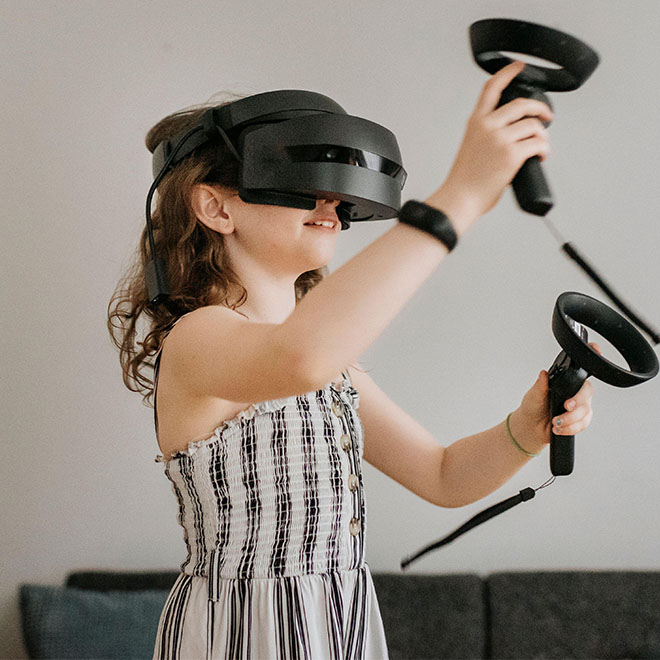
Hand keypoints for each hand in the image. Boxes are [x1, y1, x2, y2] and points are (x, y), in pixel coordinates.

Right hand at [426, 60, 552, 234]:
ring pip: (534, 125)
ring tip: (541, 147)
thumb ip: (487, 135)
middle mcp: (488, 126)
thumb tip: (511, 136)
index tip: (519, 66)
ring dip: (543, 136)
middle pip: (522, 103)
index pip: (492, 87)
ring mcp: (500, 139)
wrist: (460, 198)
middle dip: (539, 109)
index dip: (508, 72)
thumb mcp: (471, 147)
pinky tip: (540, 157)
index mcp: (476, 122)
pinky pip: (538, 144)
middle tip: (546, 117)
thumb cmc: (464, 180)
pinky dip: (544, 150)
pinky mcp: (512, 155)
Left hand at [517, 342, 601, 448]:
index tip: (595, 356)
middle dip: (577, 402)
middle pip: (587, 393)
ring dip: (569, 419)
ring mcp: (579, 406)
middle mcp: (575, 392)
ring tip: (555, 422)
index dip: (590, 365)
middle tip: (565, 406)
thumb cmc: (532, 408)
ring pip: (585, 411)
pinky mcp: (580, 420)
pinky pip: (583, 424)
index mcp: (564, 382)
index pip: (580, 371)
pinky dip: (570, 428)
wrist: (531, 427)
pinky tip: (559, 428)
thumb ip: (540, 385)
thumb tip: (543, 373)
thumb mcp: (534, 395)